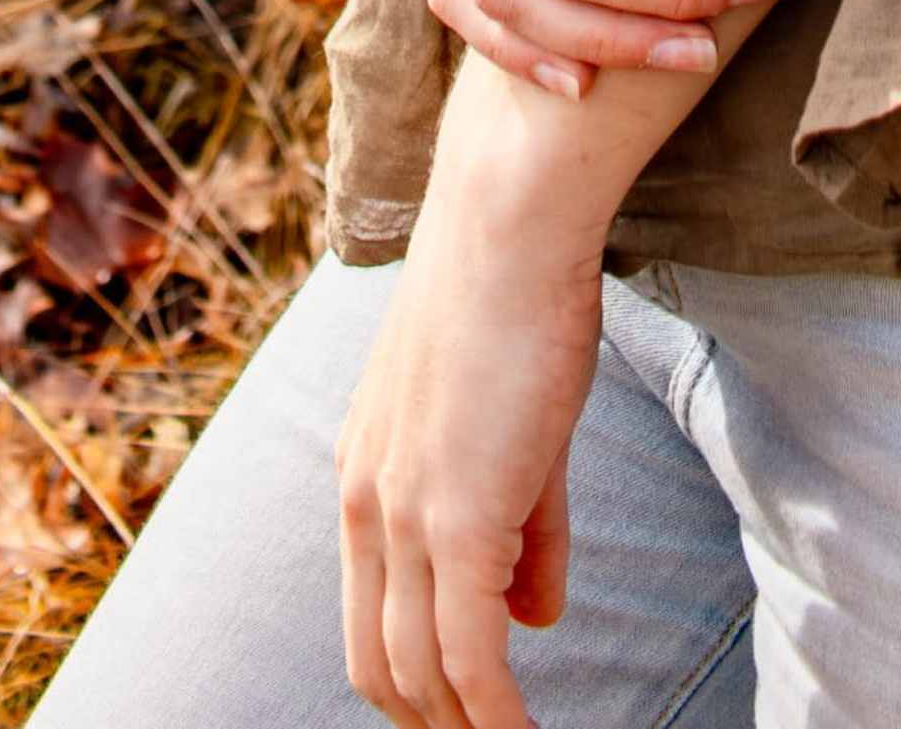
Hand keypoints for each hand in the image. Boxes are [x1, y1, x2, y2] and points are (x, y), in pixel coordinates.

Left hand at [335, 99, 605, 728]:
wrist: (510, 221)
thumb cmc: (518, 302)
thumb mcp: (515, 429)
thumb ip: (523, 528)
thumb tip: (536, 621)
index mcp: (364, 477)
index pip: (372, 621)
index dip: (418, 684)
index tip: (467, 715)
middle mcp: (365, 505)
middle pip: (382, 668)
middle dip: (435, 724)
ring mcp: (407, 516)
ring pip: (423, 677)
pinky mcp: (460, 520)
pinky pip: (474, 661)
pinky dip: (500, 721)